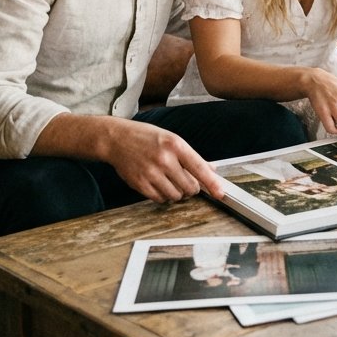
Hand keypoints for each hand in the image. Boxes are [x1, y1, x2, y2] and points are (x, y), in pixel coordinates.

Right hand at [104, 119, 226, 202]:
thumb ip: (191, 156)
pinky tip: (158, 185)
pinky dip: (163, 196)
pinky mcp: (140, 183)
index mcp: (175, 145)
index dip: (212, 183)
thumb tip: (211, 169)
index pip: (199, 168)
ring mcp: (151, 172)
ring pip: (176, 196)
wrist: (116, 139)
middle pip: (189, 187)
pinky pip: (160, 199)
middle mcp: (164, 159)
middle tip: (185, 181)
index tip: (220, 193)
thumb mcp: (171, 138)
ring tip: (169, 181)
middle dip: (191, 188)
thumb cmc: (145, 137)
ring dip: (177, 193)